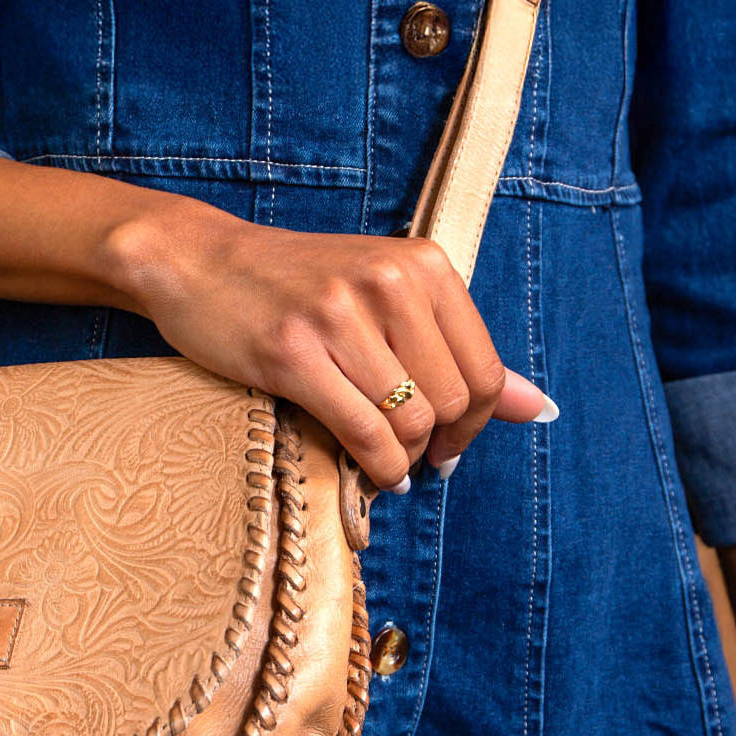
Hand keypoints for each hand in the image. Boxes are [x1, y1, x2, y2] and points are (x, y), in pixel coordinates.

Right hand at [108, 205, 555, 491]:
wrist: (199, 263)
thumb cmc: (293, 286)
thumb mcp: (383, 296)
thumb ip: (456, 349)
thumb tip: (536, 407)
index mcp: (421, 264)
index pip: (483, 368)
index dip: (475, 423)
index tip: (449, 444)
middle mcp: (387, 282)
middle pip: (451, 400)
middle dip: (439, 445)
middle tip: (415, 460)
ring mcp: (338, 317)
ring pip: (410, 421)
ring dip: (404, 459)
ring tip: (387, 462)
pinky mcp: (292, 353)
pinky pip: (362, 432)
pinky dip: (377, 467)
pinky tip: (372, 472)